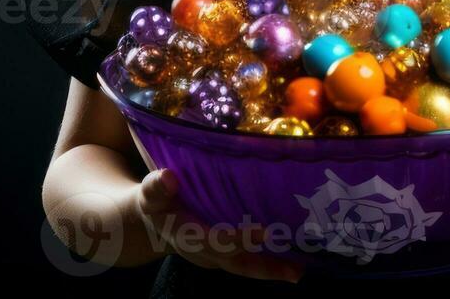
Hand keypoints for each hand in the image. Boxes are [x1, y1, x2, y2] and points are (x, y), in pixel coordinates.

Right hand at [135, 168, 305, 282]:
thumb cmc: (157, 202)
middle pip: (236, 262)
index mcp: (187, 235)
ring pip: (245, 266)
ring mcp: (215, 256)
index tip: (264, 231)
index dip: (238, 237)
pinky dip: (270, 262)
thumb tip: (169, 177)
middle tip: (295, 269)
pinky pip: (249, 261)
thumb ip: (156, 187)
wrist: (155, 222)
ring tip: (299, 271)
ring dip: (271, 270)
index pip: (215, 240)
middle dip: (264, 266)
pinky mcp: (225, 253)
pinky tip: (295, 259)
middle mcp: (204, 251)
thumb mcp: (150, 194)